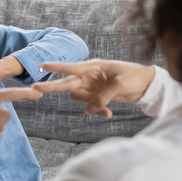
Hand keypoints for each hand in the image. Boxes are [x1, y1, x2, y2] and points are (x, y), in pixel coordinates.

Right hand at [32, 59, 154, 117]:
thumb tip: (88, 111)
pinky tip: (109, 114)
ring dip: (89, 105)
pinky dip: (98, 111)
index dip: (56, 68)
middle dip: (51, 87)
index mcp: (93, 67)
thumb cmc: (135, 77)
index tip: (41, 66)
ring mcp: (92, 86)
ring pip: (79, 98)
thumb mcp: (120, 85)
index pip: (71, 67)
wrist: (148, 85)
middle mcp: (89, 76)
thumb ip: (102, 97)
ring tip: (106, 110)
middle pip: (66, 83)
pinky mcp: (97, 96)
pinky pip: (90, 106)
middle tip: (34, 89)